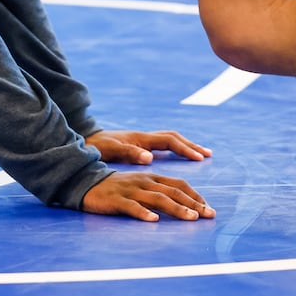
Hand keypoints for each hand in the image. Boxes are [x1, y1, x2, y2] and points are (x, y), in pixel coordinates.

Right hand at [81, 170, 214, 221]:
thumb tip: (181, 206)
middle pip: (172, 191)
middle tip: (209, 215)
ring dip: (176, 208)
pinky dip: (143, 213)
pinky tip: (153, 220)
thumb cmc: (116, 188)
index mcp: (151, 178)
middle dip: (193, 203)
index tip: (208, 208)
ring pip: (157, 199)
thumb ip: (157, 194)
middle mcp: (144, 182)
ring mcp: (130, 190)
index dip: (195, 196)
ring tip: (190, 218)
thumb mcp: (139, 186)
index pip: (178, 185)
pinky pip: (131, 207)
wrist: (85, 181)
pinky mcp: (116, 199)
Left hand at [86, 129, 211, 164]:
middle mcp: (144, 137)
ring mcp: (143, 140)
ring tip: (201, 155)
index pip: (170, 141)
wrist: (86, 140)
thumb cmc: (98, 146)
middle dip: (191, 145)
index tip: (200, 158)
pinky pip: (163, 145)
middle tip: (208, 155)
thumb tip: (150, 158)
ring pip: (170, 140)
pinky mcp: (139, 145)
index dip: (185, 149)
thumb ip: (130, 153)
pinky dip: (176, 149)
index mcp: (141, 138)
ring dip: (186, 146)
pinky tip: (180, 157)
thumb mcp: (112, 150)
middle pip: (174, 138)